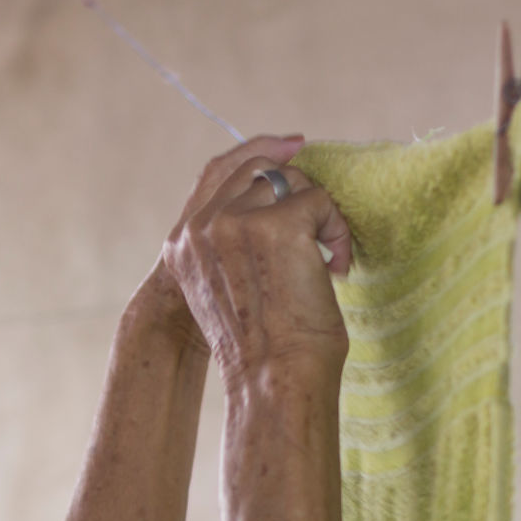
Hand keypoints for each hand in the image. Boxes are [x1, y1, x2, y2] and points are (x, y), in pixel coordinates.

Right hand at [158, 135, 353, 387]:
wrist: (272, 376)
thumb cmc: (258, 346)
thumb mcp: (225, 288)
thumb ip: (230, 244)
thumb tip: (269, 200)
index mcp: (182, 244)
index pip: (220, 171)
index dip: (262, 152)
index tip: (296, 145)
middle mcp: (202, 227)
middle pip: (260, 170)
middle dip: (298, 194)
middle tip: (319, 242)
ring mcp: (236, 222)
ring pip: (292, 182)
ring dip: (319, 216)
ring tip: (327, 260)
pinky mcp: (277, 223)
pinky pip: (320, 200)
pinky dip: (337, 231)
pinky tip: (335, 268)